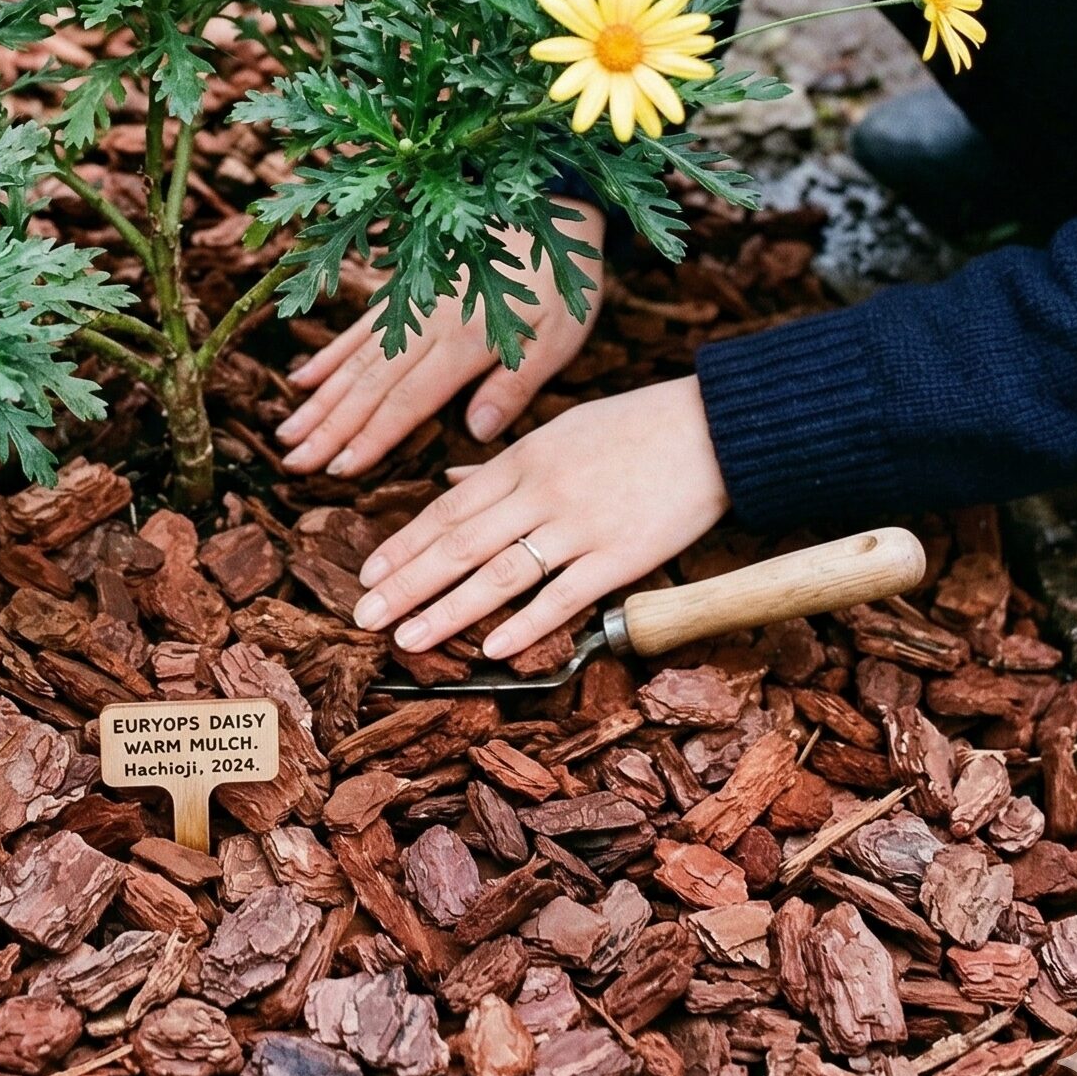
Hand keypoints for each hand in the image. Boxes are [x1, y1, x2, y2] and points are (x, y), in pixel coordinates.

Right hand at [276, 206, 605, 477]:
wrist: (553, 203)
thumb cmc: (564, 277)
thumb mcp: (559, 335)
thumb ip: (514, 384)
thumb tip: (475, 433)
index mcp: (467, 340)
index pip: (409, 400)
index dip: (372, 437)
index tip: (338, 469)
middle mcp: (427, 321)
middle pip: (370, 384)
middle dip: (329, 427)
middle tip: (293, 463)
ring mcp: (410, 302)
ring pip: (355, 358)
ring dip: (319, 398)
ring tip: (287, 431)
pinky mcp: (405, 288)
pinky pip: (360, 327)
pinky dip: (330, 355)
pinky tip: (303, 379)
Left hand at [351, 375, 730, 659]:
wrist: (712, 427)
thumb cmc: (632, 428)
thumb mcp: (557, 431)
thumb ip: (501, 464)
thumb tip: (451, 479)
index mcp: (522, 460)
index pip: (446, 509)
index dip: (404, 544)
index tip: (368, 575)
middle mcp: (540, 492)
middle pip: (458, 544)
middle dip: (406, 583)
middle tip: (364, 617)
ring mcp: (579, 525)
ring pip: (498, 573)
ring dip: (447, 610)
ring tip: (407, 638)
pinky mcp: (621, 556)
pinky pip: (564, 595)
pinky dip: (525, 622)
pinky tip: (491, 648)